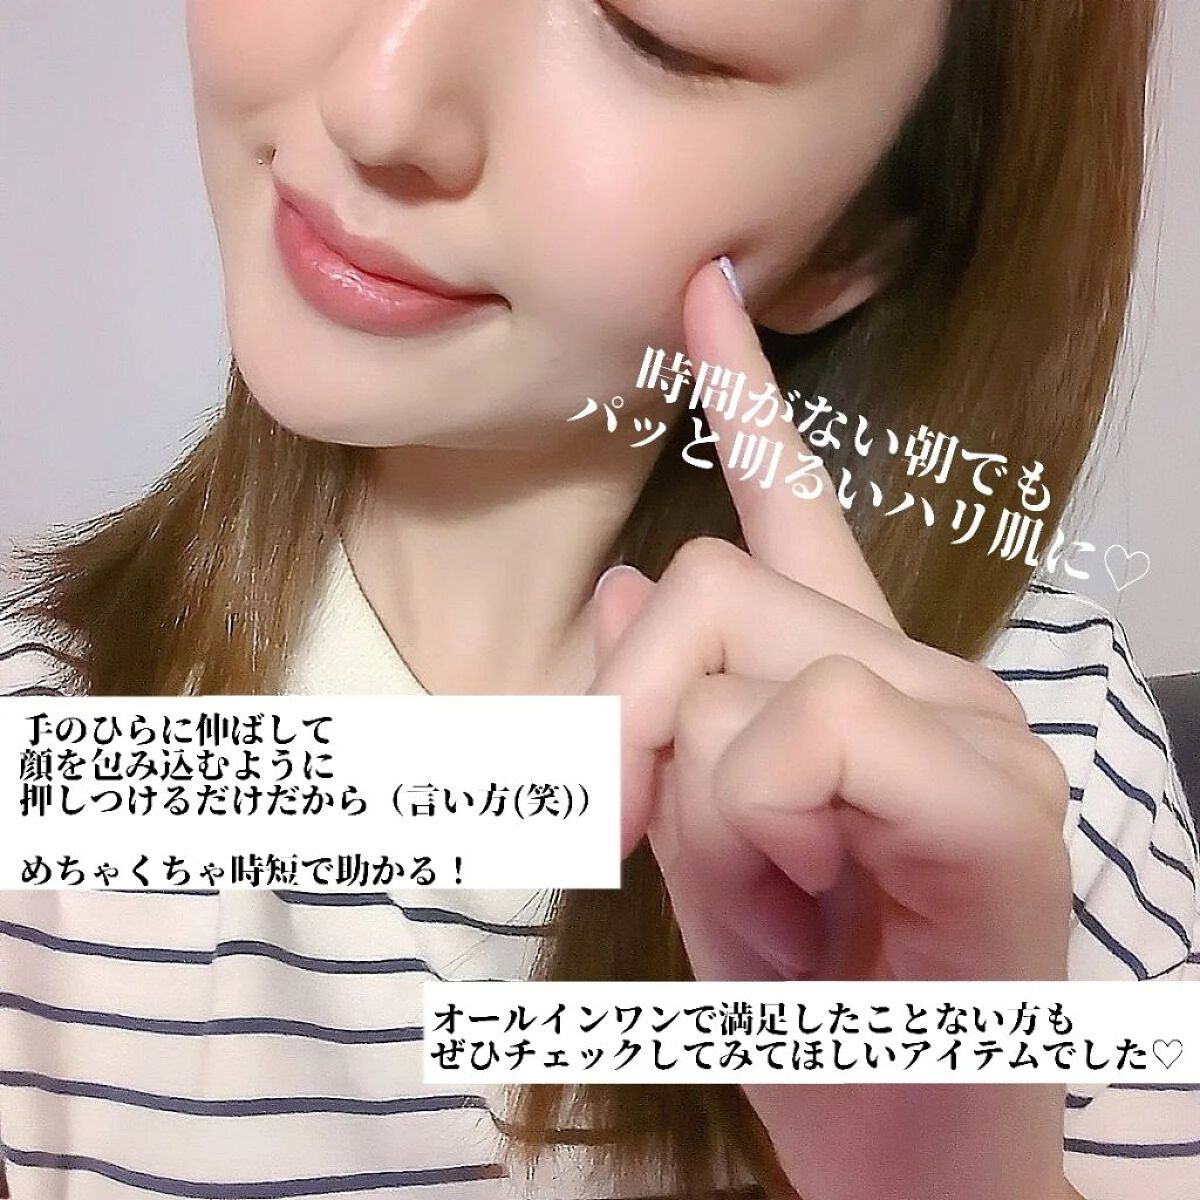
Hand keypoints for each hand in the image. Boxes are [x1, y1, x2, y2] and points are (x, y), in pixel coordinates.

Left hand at [588, 259, 1075, 1199]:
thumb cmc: (805, 1012)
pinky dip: (752, 831)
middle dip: (621, 717)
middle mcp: (925, 674)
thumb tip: (634, 575)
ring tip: (757, 902)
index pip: (795, 509)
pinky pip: (807, 734)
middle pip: (709, 587)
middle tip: (613, 837)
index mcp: (854, 682)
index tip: (702, 291)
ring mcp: (969, 727)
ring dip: (693, 803)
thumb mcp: (695, 855)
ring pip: (745, 663)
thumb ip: (668, 716)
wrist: (902, 1153)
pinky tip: (801, 905)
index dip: (745, 396)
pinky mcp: (994, 799)